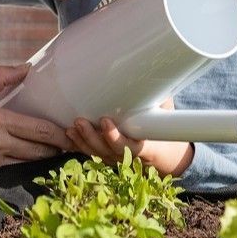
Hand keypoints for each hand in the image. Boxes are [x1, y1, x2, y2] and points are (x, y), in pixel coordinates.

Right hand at [0, 64, 74, 179]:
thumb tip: (26, 67)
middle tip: (75, 145)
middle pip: (40, 149)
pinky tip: (38, 163)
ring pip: (30, 162)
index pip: (39, 129)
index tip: (74, 133)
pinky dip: (29, 166)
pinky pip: (15, 170)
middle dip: (60, 148)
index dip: (60, 134)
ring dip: (46, 159)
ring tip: (61, 153)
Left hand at [67, 99, 192, 176]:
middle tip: (80, 121)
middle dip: (91, 136)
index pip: (128, 146)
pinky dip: (79, 145)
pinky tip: (70, 134)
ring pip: (96, 153)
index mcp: (145, 147)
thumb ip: (159, 100)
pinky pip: (91, 153)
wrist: (162, 151)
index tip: (106, 121)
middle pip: (106, 150)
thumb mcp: (166, 114)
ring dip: (82, 140)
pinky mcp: (106, 157)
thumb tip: (153, 79)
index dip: (114, 137)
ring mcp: (115, 158)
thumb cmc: (162, 127)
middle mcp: (127, 156)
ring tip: (73, 126)